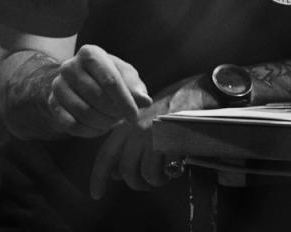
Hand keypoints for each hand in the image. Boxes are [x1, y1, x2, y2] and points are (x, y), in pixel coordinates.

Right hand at [47, 45, 151, 137]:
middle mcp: (70, 66)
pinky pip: (71, 124)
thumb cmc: (107, 75)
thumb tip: (145, 101)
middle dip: (114, 113)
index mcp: (90, 53)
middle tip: (122, 118)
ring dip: (102, 123)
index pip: (110, 80)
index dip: (124, 101)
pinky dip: (89, 131)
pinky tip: (98, 128)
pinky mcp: (52, 103)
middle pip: (97, 97)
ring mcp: (58, 85)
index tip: (134, 116)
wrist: (77, 81)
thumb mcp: (124, 75)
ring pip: (83, 112)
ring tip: (111, 122)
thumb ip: (135, 87)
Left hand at [88, 75, 212, 199]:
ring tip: (163, 177)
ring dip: (153, 181)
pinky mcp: (168, 142)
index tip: (96, 194)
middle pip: (125, 169)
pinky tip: (174, 170)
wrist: (194, 94)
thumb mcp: (143, 120)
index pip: (106, 154)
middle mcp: (135, 129)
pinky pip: (161, 172)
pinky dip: (166, 177)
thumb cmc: (169, 110)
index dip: (98, 177)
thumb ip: (128, 143)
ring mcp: (151, 135)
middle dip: (135, 183)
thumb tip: (116, 173)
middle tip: (147, 184)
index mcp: (126, 124)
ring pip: (143, 174)